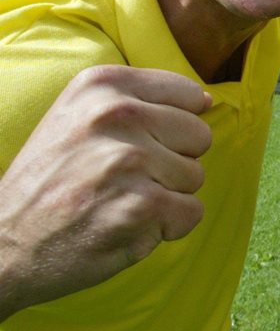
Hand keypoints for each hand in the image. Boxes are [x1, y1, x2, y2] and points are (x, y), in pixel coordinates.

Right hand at [0, 65, 211, 319]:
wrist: (1, 245)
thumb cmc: (51, 181)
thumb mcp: (78, 117)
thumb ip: (138, 101)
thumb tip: (207, 100)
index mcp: (102, 85)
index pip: (190, 95)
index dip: (171, 128)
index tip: (132, 145)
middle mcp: (116, 114)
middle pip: (199, 137)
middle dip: (172, 163)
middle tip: (122, 180)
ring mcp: (129, 160)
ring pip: (196, 177)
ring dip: (165, 197)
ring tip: (117, 202)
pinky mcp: (141, 206)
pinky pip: (191, 213)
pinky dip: (165, 228)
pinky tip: (122, 226)